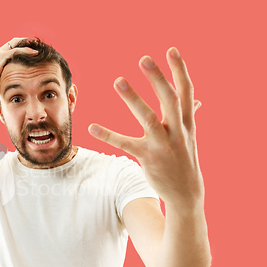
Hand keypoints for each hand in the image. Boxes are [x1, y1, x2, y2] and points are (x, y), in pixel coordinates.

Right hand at [0, 37, 38, 93]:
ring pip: (17, 44)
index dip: (21, 45)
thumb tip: (12, 80)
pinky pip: (16, 51)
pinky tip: (34, 52)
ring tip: (38, 45)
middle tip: (36, 42)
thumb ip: (5, 74)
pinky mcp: (1, 57)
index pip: (11, 46)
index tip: (31, 46)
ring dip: (28, 43)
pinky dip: (26, 50)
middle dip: (26, 40)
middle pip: (15, 41)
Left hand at [88, 48, 203, 205]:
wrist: (187, 193)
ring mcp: (163, 145)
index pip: (186, 91)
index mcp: (188, 123)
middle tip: (144, 58)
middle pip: (170, 99)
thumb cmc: (185, 160)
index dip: (180, 70)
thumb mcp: (190, 136)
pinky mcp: (148, 158)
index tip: (171, 50)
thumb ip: (189, 115)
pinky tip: (91, 127)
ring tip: (118, 80)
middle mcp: (178, 131)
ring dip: (134, 99)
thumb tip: (198, 100)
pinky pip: (125, 144)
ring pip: (148, 118)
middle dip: (158, 78)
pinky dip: (108, 135)